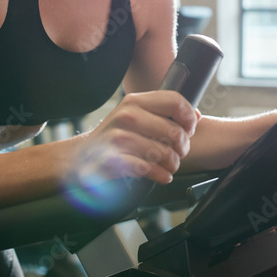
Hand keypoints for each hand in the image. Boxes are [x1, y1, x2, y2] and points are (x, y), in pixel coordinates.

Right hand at [74, 90, 199, 185]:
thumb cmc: (115, 137)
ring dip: (172, 163)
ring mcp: (119, 138)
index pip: (175, 100)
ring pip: (164, 152)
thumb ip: (162, 113)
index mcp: (135, 101)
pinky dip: (160, 174)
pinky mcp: (114, 160)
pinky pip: (149, 168)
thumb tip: (195, 115)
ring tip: (170, 166)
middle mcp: (127, 116)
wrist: (82, 157)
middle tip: (179, 152)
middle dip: (183, 146)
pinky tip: (161, 175)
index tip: (189, 129)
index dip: (188, 117)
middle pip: (174, 130)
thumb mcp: (136, 116)